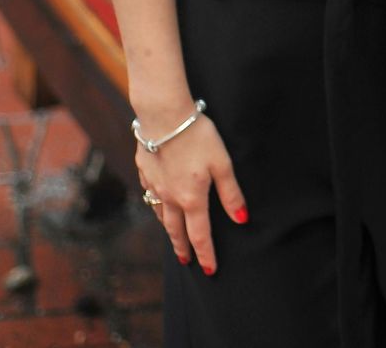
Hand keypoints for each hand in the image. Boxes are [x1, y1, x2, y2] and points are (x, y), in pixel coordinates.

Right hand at [136, 113, 246, 273]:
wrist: (163, 115)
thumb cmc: (197, 136)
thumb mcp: (222, 163)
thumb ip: (231, 193)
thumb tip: (241, 219)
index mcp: (192, 198)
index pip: (200, 235)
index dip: (206, 254)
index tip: (209, 270)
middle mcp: (170, 197)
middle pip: (176, 230)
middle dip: (183, 248)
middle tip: (187, 261)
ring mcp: (154, 185)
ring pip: (161, 215)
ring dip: (169, 229)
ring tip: (174, 237)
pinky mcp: (144, 171)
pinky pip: (150, 196)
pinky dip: (156, 206)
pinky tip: (158, 203)